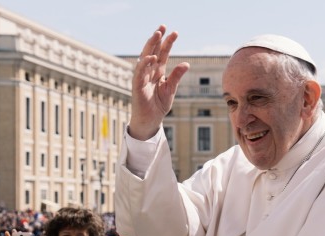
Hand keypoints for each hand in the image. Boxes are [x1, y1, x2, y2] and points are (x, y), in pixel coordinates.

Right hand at [129, 25, 189, 139]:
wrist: (150, 120)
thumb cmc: (159, 105)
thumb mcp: (171, 89)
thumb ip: (177, 76)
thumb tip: (186, 63)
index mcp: (158, 71)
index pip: (163, 53)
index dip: (167, 43)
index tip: (174, 32)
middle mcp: (149, 71)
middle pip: (153, 51)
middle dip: (157, 39)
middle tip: (163, 26)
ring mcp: (142, 77)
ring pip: (145, 57)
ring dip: (151, 46)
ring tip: (157, 34)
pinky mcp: (137, 86)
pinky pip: (140, 73)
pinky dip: (145, 64)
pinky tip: (152, 56)